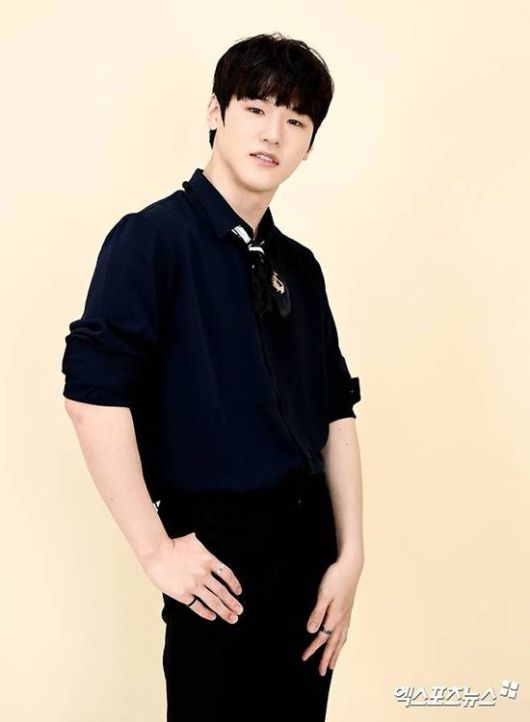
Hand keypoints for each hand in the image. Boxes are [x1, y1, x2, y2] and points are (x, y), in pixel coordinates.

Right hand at [142, 532, 244, 623]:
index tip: (239, 592)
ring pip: (213, 601)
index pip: (227, 574)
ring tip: (233, 618)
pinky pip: (197, 606)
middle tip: (240, 611)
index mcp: (208, 560)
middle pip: (222, 591)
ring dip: (224, 611)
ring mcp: (194, 585)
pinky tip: (212, 617)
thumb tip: (211, 543)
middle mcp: (204, 574)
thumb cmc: (173, 545)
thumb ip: (205, 547)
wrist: (156, 553)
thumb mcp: (194, 541)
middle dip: (233, 603)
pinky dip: (206, 612)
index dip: (234, 584)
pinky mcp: (183, 594)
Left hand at [301, 555, 362, 675]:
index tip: (304, 658)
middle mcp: (342, 619)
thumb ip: (318, 613)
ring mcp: (347, 615)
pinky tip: (340, 642)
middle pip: (334, 643)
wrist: (351, 566)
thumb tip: (312, 631)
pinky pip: (345, 632)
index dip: (313, 648)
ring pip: (341, 639)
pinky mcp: (348, 610)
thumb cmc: (336, 578)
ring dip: (336, 653)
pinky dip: (341, 641)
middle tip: (322, 672)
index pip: (323, 637)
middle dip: (327, 658)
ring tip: (332, 663)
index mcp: (335, 616)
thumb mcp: (324, 594)